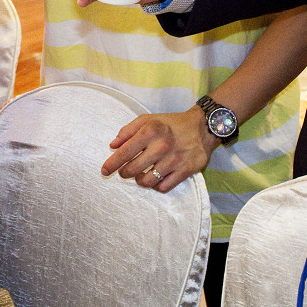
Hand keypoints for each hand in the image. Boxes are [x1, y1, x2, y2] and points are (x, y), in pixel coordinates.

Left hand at [101, 108, 216, 192]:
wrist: (202, 127)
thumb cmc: (170, 124)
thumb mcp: (148, 119)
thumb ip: (127, 131)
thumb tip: (113, 146)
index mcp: (150, 131)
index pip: (125, 152)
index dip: (112, 163)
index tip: (104, 170)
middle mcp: (162, 146)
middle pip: (133, 170)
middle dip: (125, 173)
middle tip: (125, 171)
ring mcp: (174, 160)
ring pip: (147, 181)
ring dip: (140, 180)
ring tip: (141, 174)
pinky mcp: (186, 170)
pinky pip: (163, 187)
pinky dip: (156, 185)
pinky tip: (156, 177)